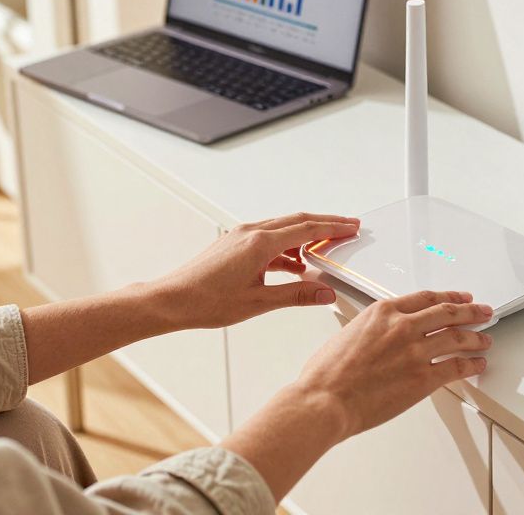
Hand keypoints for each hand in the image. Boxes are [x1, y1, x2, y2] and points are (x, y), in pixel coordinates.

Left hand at [149, 212, 359, 329]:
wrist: (172, 300)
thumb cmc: (205, 301)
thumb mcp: (259, 302)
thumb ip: (296, 295)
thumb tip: (324, 293)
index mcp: (260, 243)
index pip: (307, 229)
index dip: (333, 228)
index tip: (351, 227)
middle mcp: (250, 233)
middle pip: (297, 222)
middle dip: (325, 224)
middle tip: (348, 227)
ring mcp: (240, 236)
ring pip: (282, 229)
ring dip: (305, 235)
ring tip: (324, 248)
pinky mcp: (234, 244)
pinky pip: (268, 239)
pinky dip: (286, 247)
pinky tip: (294, 264)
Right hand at [291, 290, 493, 439]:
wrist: (324, 400)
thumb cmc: (327, 374)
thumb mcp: (348, 333)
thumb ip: (372, 329)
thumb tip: (381, 335)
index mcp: (383, 312)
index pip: (425, 298)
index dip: (448, 297)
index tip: (459, 298)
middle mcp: (403, 326)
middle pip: (448, 312)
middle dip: (471, 311)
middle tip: (483, 312)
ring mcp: (415, 351)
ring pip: (458, 337)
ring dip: (476, 338)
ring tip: (486, 339)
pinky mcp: (423, 378)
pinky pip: (457, 367)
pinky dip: (471, 365)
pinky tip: (477, 365)